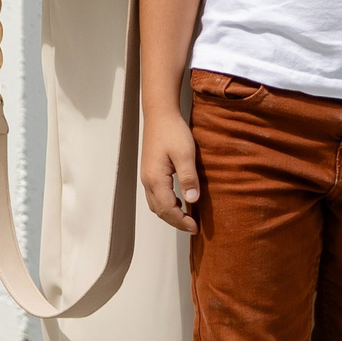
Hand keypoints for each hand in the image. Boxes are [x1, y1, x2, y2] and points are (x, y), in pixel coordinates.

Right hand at [140, 112, 201, 233]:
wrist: (160, 114)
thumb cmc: (173, 131)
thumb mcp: (185, 153)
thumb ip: (188, 177)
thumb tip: (192, 201)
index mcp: (155, 179)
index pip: (168, 209)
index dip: (181, 221)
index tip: (195, 227)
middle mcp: (147, 181)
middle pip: (159, 211)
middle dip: (175, 221)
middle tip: (192, 226)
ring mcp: (147, 176)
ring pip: (156, 204)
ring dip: (170, 213)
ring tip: (187, 217)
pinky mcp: (150, 171)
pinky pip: (156, 196)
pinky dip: (166, 204)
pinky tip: (179, 200)